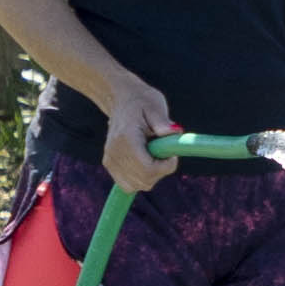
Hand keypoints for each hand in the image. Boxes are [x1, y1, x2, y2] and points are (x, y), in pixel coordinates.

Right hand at [100, 73, 179, 192]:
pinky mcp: (109, 164)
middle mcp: (114, 152)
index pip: (148, 169)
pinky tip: (144, 161)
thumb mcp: (155, 105)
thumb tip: (174, 132)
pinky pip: (127, 184)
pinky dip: (140, 178)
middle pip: (143, 180)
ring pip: (135, 185)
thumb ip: (163, 122)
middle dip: (160, 171)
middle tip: (163, 153)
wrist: (120, 100)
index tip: (171, 154)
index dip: (166, 166)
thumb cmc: (142, 101)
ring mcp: (110, 159)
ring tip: (153, 156)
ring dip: (150, 176)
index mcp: (127, 138)